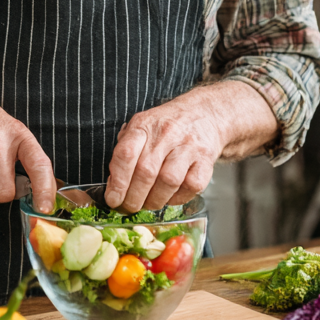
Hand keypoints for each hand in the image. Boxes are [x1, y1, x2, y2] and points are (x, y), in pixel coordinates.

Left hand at [104, 81, 278, 211]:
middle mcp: (166, 133)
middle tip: (129, 207)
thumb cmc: (168, 125)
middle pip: (146, 172)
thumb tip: (114, 182)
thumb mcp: (142, 126)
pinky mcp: (206, 159)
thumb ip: (127, 149)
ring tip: (149, 203)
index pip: (126, 154)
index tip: (113, 199)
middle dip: (134, 197)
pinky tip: (171, 197)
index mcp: (144, 125)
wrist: (205, 113)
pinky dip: (179, 198)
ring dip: (155, 200)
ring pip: (169, 181)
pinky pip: (192, 186)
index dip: (118, 182)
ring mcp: (188, 146)